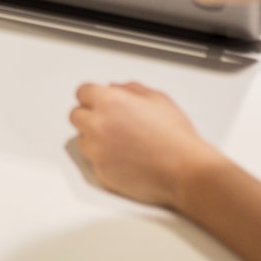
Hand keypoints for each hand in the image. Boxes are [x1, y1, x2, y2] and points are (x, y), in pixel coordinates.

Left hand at [67, 81, 222, 209]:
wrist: (184, 170)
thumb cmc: (176, 138)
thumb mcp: (157, 99)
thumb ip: (131, 89)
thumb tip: (118, 89)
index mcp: (109, 102)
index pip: (82, 92)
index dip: (93, 96)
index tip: (98, 100)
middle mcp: (97, 125)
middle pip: (76, 115)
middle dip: (90, 115)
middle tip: (108, 121)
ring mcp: (97, 150)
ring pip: (82, 139)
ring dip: (93, 137)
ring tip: (119, 141)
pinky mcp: (100, 172)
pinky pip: (93, 160)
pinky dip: (103, 158)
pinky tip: (123, 157)